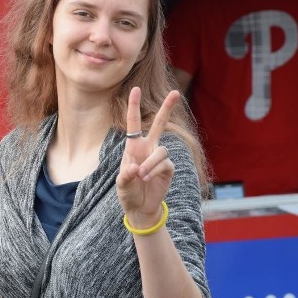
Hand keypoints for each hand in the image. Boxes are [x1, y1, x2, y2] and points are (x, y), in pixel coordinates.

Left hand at [117, 87, 177, 227]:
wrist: (140, 208)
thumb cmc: (128, 193)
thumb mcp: (121, 185)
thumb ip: (126, 176)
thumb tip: (137, 168)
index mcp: (133, 147)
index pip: (134, 123)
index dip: (134, 106)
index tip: (135, 89)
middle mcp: (148, 148)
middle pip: (159, 124)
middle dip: (167, 108)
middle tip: (176, 92)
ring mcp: (159, 158)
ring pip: (161, 150)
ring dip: (150, 163)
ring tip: (141, 176)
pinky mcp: (168, 168)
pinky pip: (164, 164)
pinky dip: (154, 171)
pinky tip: (147, 179)